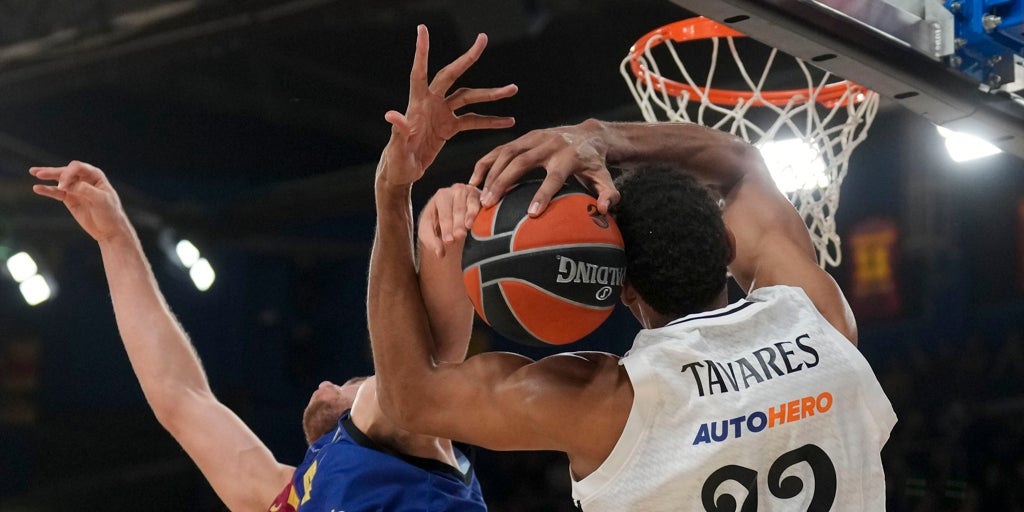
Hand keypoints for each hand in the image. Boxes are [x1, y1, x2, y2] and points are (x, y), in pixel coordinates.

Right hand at [30, 161, 131, 242]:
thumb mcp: (100, 200)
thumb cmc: (110, 213)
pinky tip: (37, 188)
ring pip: (59, 180)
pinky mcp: (70, 199)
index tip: (63, 185)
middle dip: (53, 172)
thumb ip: (84, 190)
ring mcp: (76, 189)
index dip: (68, 173)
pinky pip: (56, 192)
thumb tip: (66, 184)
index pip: (78, 168)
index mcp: (95, 176)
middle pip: (66, 171)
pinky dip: (47, 190)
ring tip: (33, 172)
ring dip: (47, 176)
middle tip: (39, 173)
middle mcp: (84, 179)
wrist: (110, 230)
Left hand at [379, 25, 517, 186]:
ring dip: (491, 94)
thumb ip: (398, 132)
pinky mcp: (449, 127)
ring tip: (513, 89)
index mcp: (416, 104)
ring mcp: (441, 113)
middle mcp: (430, 103)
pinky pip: (473, 120)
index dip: (422, 52)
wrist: (402, 174)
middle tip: (483, 40)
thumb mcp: (397, 150)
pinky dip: (490, 120)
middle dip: (468, 58)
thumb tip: (392, 115)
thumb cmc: (395, 163)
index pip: (419, 73)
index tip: (423, 29)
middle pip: (452, 75)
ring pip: (469, 97)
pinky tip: (508, 122)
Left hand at [418, 184, 481, 257]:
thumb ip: (432, 242)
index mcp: (440, 196)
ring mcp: (470, 192)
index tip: (449, 240)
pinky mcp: (481, 196)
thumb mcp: (430, 231)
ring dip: (469, 217)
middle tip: (458, 236)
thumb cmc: (440, 223)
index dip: (446, 227)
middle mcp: (455, 191)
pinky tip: (479, 221)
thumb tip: (440, 253)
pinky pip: (481, 204)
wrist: (453, 217)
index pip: (444, 213)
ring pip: (470, 205)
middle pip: (457, 208)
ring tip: (468, 228)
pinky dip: (479, 212)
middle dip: (457, 223)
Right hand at [469, 120, 619, 215]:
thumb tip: (604, 209)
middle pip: (522, 162)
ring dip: (491, 174)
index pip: (554, 176)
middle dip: (504, 182)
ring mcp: (534, 138)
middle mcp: (549, 144)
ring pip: (507, 152)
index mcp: (569, 157)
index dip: (543, 194)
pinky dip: (485, 162)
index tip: (531, 214)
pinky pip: (500, 148)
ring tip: (479, 197)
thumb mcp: (605, 178)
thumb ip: (608, 194)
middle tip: (489, 205)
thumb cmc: (595, 163)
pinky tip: (473, 180)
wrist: (589, 134)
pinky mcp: (524, 136)